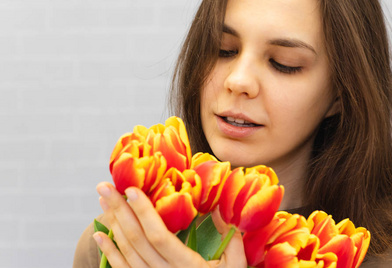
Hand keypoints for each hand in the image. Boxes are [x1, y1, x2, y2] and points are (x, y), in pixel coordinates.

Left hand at [93, 182, 246, 267]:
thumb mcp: (236, 265)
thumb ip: (231, 238)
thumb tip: (220, 206)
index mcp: (188, 267)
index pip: (160, 237)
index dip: (144, 213)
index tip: (132, 190)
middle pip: (137, 241)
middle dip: (119, 211)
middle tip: (104, 188)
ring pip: (127, 253)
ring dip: (113, 225)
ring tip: (103, 202)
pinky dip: (109, 253)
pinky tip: (99, 235)